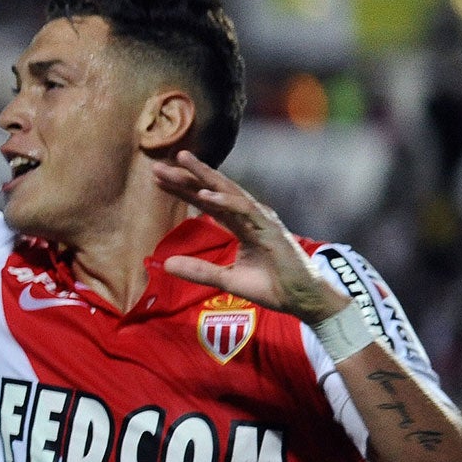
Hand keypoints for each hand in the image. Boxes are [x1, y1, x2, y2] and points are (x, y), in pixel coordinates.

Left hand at [153, 151, 350, 322]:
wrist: (303, 299)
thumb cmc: (272, 286)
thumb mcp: (227, 280)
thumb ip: (199, 270)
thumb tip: (166, 264)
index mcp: (241, 224)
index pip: (207, 203)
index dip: (183, 191)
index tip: (158, 179)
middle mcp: (250, 216)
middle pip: (213, 190)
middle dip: (186, 177)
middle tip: (158, 165)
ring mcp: (261, 220)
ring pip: (229, 191)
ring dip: (204, 176)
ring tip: (182, 162)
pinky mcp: (271, 229)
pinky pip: (245, 210)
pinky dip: (225, 200)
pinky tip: (204, 194)